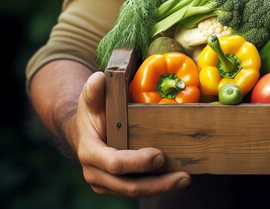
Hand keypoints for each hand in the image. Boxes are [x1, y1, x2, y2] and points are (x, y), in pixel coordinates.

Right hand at [70, 71, 190, 197]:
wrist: (84, 131)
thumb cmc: (91, 112)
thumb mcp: (90, 99)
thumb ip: (94, 90)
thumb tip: (100, 78)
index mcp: (90, 152)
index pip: (113, 163)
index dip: (136, 162)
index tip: (159, 155)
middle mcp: (96, 173)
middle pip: (128, 186)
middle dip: (156, 183)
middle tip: (183, 175)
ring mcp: (106, 183)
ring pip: (134, 191)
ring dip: (162, 188)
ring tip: (185, 179)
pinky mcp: (116, 186)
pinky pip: (137, 190)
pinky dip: (157, 186)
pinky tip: (177, 179)